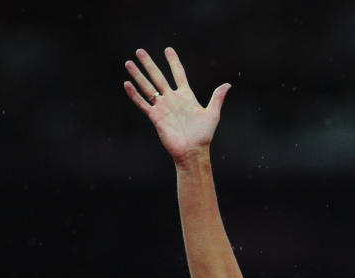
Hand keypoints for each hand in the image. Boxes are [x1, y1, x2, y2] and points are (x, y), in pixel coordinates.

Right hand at [123, 47, 230, 162]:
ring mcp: (163, 107)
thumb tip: (228, 84)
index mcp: (186, 96)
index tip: (168, 49)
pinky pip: (143, 103)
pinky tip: (127, 84)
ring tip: (128, 62)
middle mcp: (172, 99)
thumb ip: (217, 98)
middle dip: (149, 64)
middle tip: (139, 51)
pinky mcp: (155, 117)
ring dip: (138, 75)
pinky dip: (135, 95)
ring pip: (148, 87)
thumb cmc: (204, 135)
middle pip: (158, 77)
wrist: (193, 151)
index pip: (178, 74)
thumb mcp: (212, 114)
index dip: (173, 62)